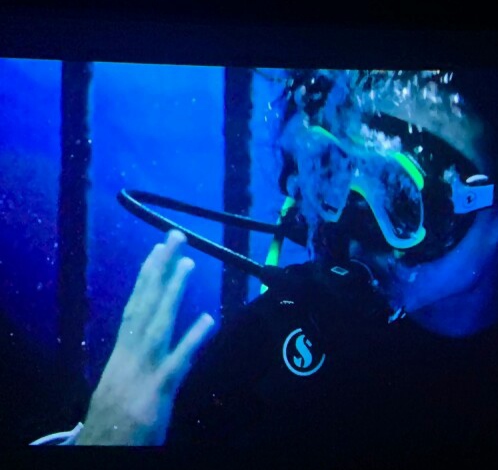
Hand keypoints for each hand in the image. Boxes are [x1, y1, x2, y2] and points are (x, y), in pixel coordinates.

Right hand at [76, 230, 214, 444]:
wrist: (101, 452)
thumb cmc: (113, 423)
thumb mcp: (122, 383)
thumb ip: (137, 358)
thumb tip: (146, 334)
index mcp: (122, 354)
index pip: (135, 307)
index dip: (147, 278)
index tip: (158, 250)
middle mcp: (129, 356)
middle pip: (145, 306)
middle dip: (160, 270)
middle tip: (175, 237)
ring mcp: (143, 373)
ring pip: (158, 325)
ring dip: (173, 293)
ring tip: (189, 264)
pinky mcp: (158, 394)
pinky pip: (178, 363)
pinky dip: (192, 340)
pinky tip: (209, 319)